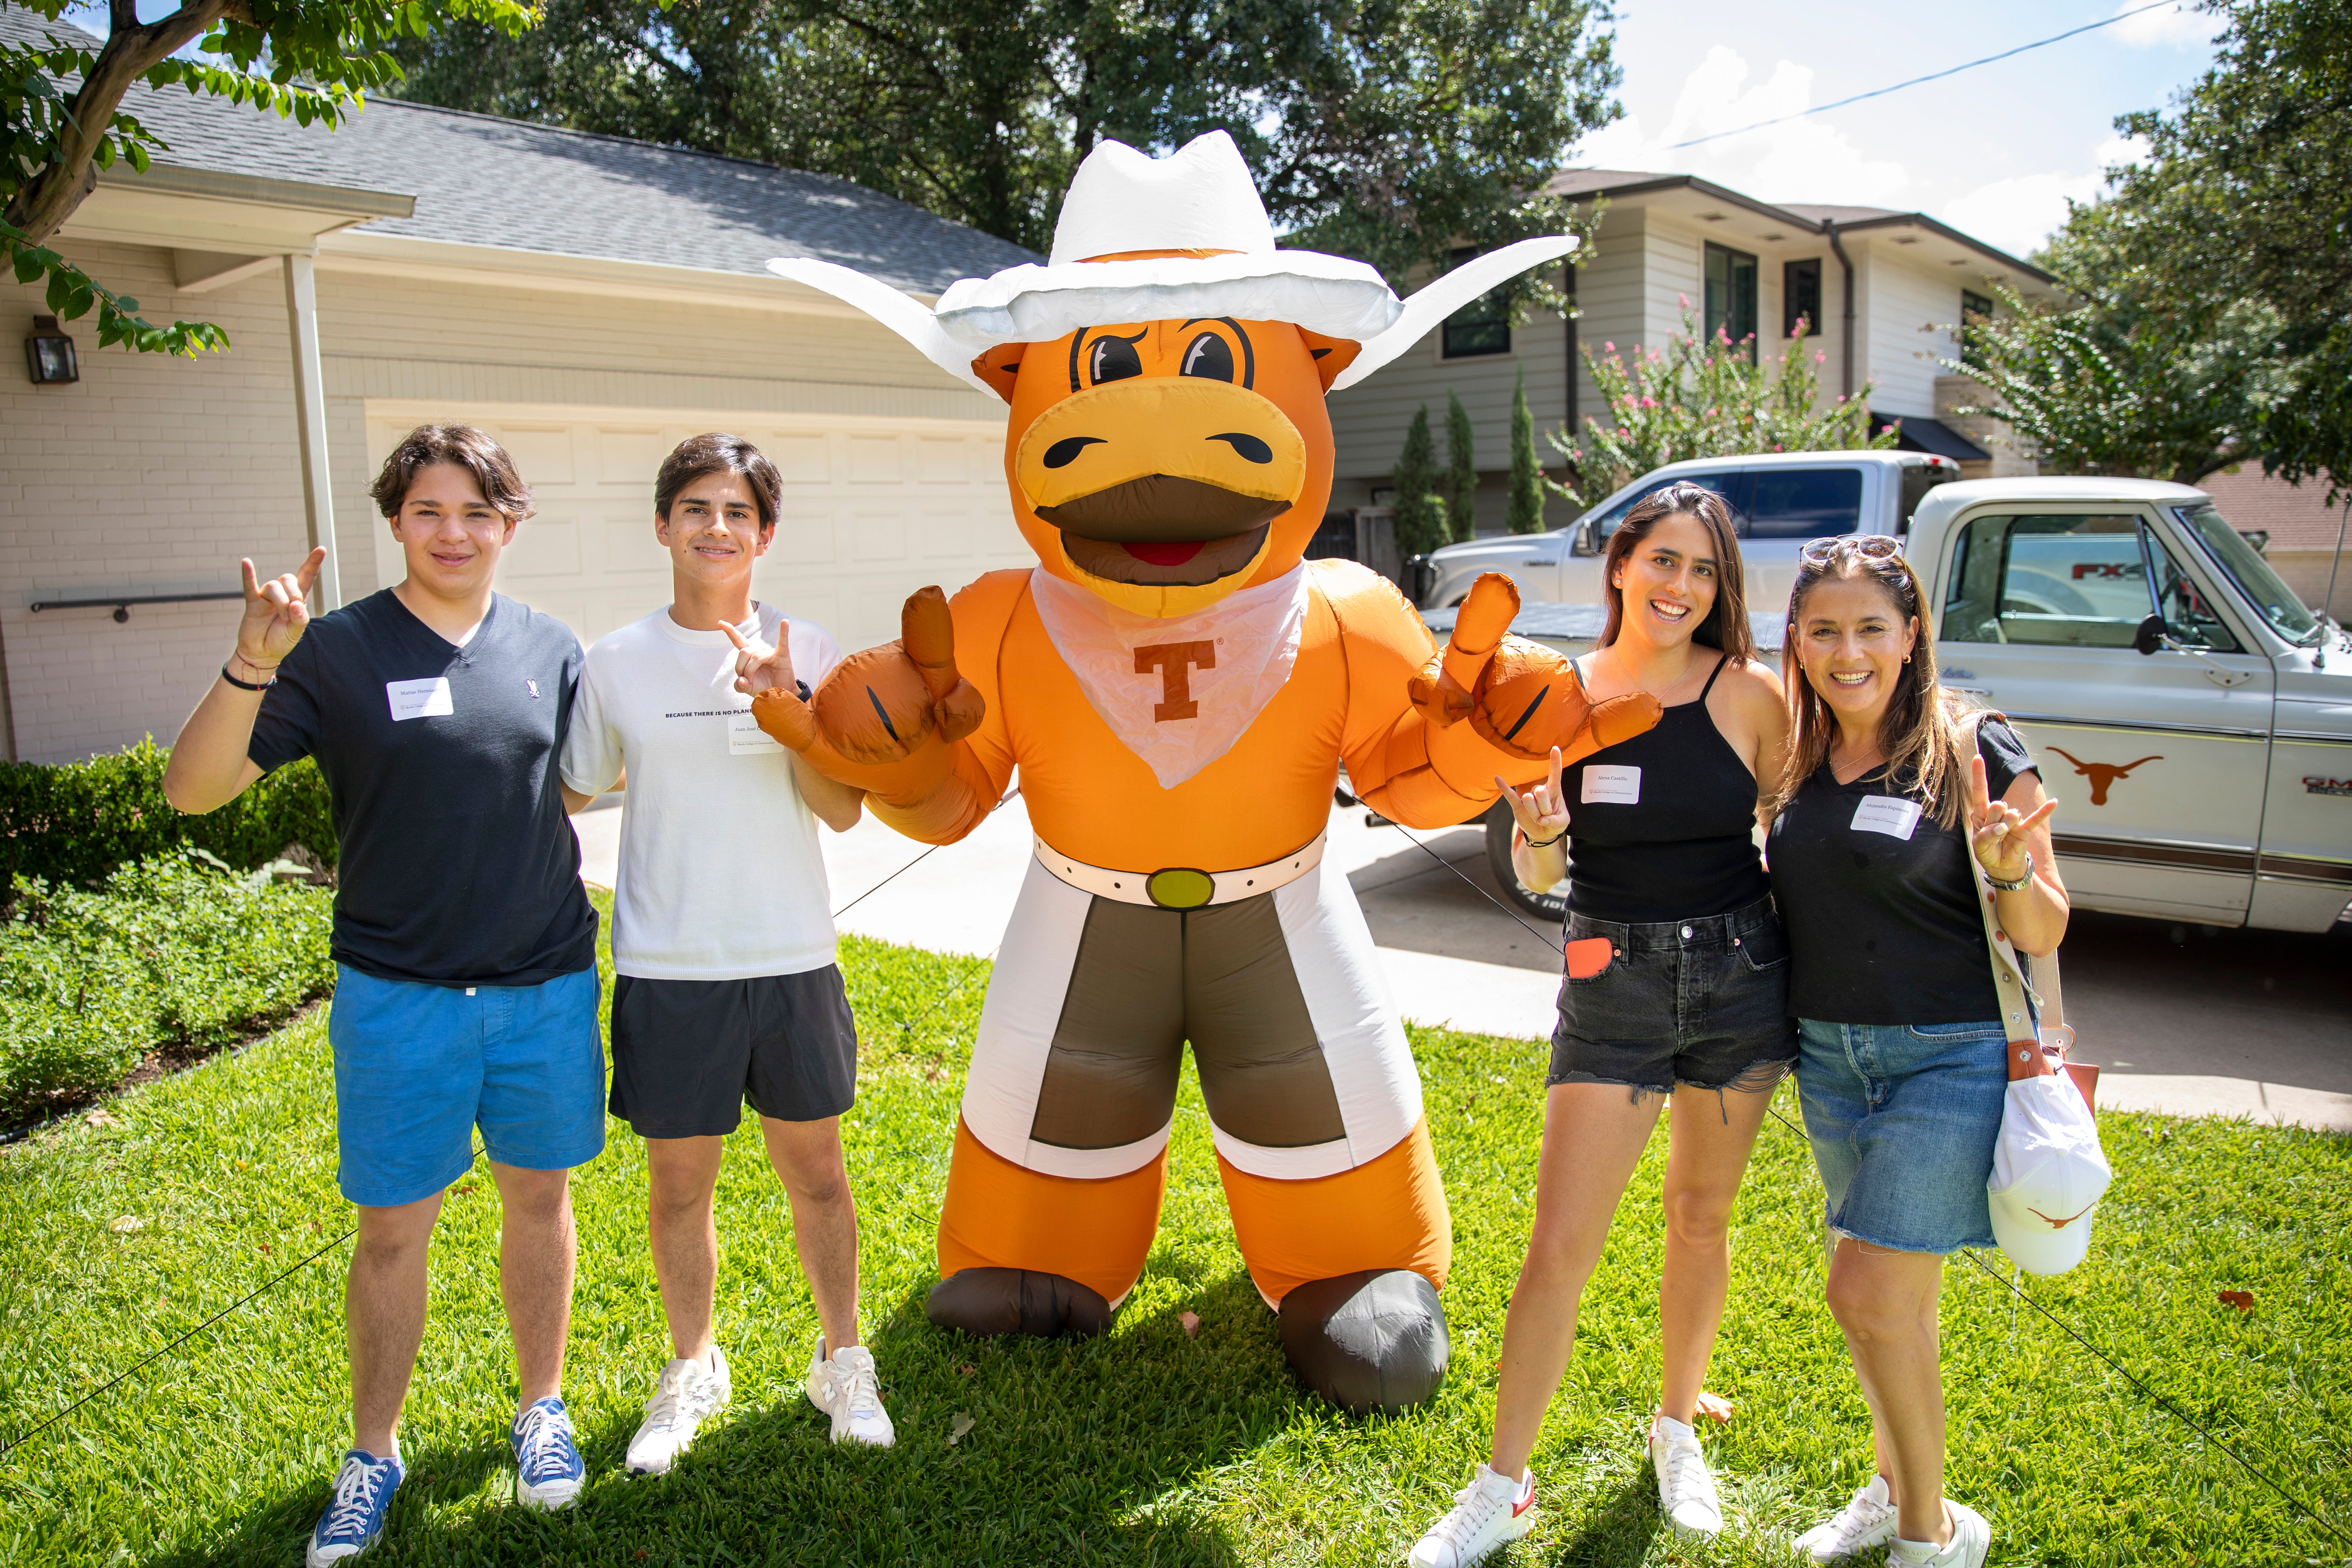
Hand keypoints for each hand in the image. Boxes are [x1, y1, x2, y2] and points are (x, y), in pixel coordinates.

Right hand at [234, 548, 324, 674]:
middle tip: (291, 613)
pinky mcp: (253, 602)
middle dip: (293, 594)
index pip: (307, 576)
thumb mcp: (296, 632)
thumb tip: (296, 604)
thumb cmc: (281, 639)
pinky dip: (248, 574)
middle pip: (288, 578)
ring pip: (273, 585)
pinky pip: (249, 585)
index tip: (321, 549)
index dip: (313, 562)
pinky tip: (246, 562)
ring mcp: (266, 596)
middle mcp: (283, 593)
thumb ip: (300, 618)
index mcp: (298, 599)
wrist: (262, 652)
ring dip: (280, 601)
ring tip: (281, 617)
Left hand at [721, 620, 795, 695]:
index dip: (730, 631)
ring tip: (754, 681)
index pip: (738, 640)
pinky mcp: (782, 655)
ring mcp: (770, 652)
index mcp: (749, 654)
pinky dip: (783, 632)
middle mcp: (759, 650)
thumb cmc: (763, 688)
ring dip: (751, 671)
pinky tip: (784, 622)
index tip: (720, 623)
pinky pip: (782, 642)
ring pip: (756, 656)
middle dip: (741, 668)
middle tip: (746, 680)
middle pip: (744, 652)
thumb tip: (742, 680)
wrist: (778, 695)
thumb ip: (739, 685)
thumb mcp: (747, 688)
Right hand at [1495, 747, 1568, 845]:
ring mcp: (1527, 796)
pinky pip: (1509, 794)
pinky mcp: (1517, 805)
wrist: (1543, 833)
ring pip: (1529, 799)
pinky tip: (1497, 778)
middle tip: (1548, 816)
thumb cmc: (1555, 822)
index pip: (1555, 773)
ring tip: (1538, 818)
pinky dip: (1503, 786)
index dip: (1555, 761)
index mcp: (1554, 790)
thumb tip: (1543, 820)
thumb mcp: (1563, 823)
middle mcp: (1540, 790)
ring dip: (1536, 814)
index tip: (1555, 748)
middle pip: (1541, 792)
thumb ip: (1556, 821)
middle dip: (1545, 808)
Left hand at [1967, 752, 2054, 884]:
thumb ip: (1987, 834)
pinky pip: (2036, 818)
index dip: (1979, 775)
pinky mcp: (2025, 829)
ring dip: (2006, 827)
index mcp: (1983, 812)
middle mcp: (1998, 812)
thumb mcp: (1979, 845)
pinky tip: (2054, 802)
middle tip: (1994, 834)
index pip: (1980, 791)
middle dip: (1994, 820)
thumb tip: (2003, 827)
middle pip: (1997, 804)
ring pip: (2011, 813)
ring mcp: (2013, 819)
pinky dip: (2044, 811)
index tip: (1978, 757)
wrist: (2001, 866)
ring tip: (2003, 838)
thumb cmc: (1987, 851)